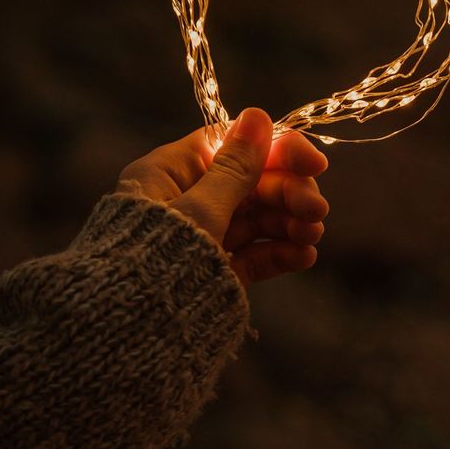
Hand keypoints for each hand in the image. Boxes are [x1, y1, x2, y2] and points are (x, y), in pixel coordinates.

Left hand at [115, 108, 329, 287]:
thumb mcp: (199, 210)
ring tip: (313, 235)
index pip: (231, 146)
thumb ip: (234, 169)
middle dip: (289, 194)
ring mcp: (204, 237)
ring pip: (258, 220)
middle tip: (317, 210)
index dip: (277, 150)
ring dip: (291, 222)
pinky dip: (281, 252)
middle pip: (251, 184)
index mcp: (170, 173)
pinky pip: (255, 254)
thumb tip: (258, 117)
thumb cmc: (156, 260)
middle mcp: (187, 201)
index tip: (314, 162)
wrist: (132, 330)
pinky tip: (304, 255)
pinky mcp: (216, 272)